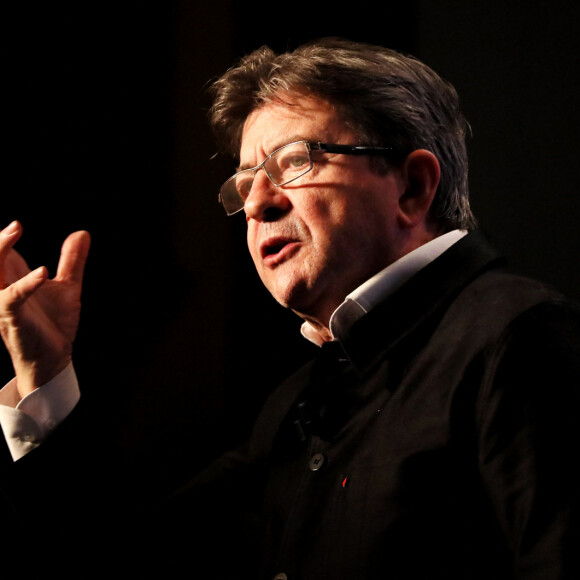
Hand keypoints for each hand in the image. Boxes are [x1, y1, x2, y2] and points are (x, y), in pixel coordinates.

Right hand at [0, 221, 90, 398]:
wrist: (55, 358)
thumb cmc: (54, 323)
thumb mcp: (67, 287)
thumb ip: (72, 261)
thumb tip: (82, 233)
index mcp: (15, 279)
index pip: (3, 253)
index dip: (5, 238)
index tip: (18, 224)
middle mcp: (5, 289)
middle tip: (16, 226)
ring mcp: (5, 304)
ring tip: (14, 232)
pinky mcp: (13, 319)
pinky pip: (11, 299)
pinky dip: (26, 284)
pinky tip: (43, 273)